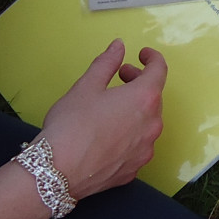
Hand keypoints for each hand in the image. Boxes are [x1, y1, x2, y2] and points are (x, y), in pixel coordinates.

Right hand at [38, 40, 165, 198]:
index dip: (153, 58)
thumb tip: (119, 46)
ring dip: (135, 110)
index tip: (142, 54)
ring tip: (112, 107)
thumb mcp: (86, 86)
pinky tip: (108, 135)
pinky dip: (129, 134)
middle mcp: (152, 125)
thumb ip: (107, 63)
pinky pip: (137, 145)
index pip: (159, 71)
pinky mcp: (134, 169)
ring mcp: (145, 150)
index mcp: (144, 99)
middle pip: (154, 97)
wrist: (59, 172)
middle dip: (139, 83)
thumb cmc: (72, 124)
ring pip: (147, 123)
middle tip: (120, 77)